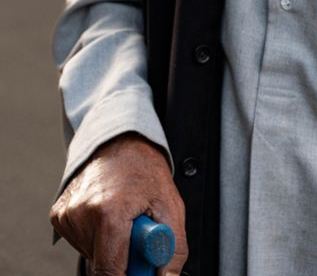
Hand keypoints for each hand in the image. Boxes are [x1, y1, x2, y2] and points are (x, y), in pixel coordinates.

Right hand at [50, 133, 187, 274]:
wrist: (119, 139)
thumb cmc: (144, 167)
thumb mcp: (171, 205)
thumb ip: (173, 249)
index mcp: (109, 214)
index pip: (108, 274)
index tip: (137, 269)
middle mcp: (82, 214)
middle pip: (102, 264)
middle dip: (123, 258)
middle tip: (136, 235)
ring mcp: (67, 214)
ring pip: (92, 254)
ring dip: (110, 246)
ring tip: (122, 218)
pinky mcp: (59, 214)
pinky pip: (80, 240)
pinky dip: (96, 235)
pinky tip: (106, 215)